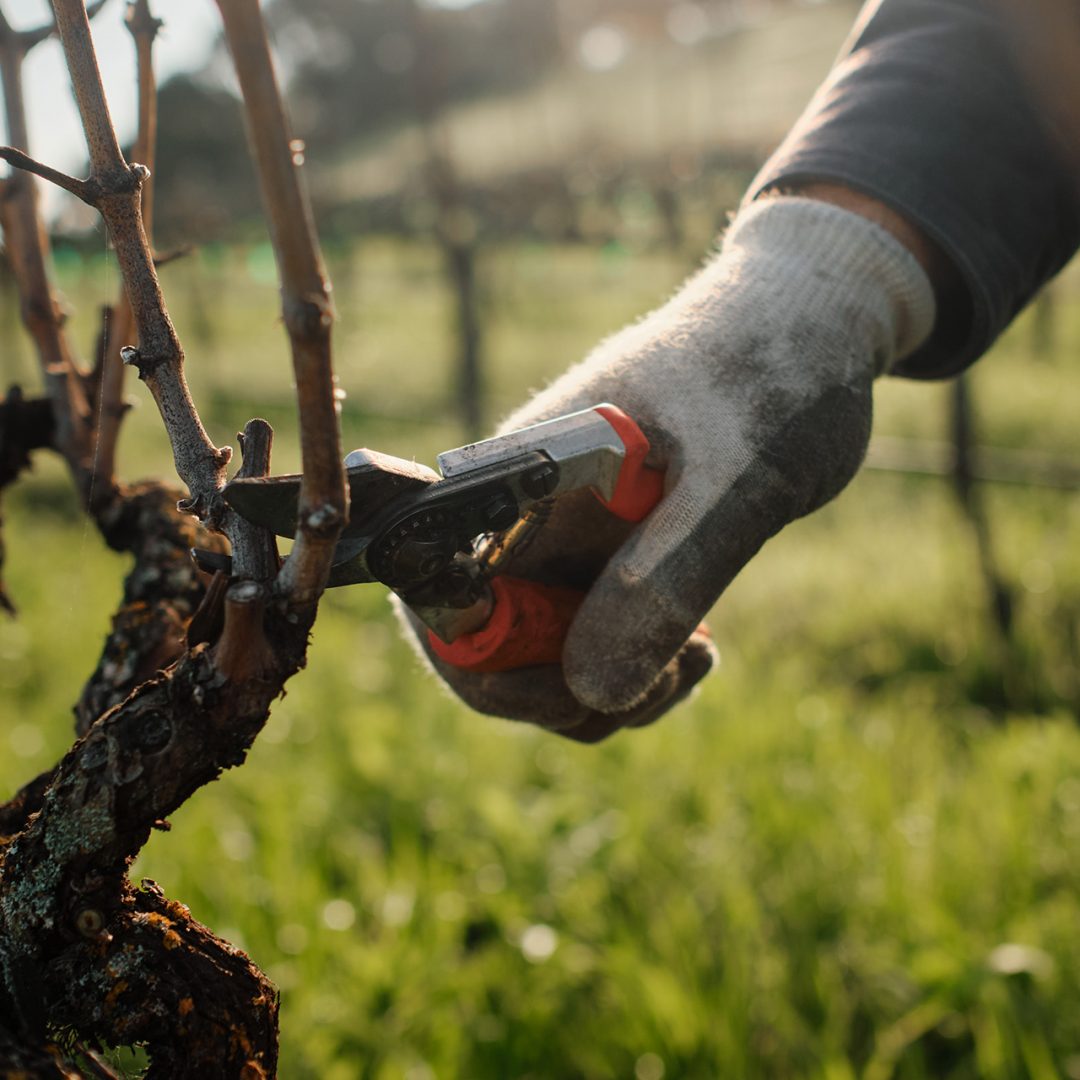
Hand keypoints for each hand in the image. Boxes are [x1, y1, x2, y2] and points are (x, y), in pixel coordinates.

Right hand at [397, 196, 935, 740]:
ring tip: (694, 659)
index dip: (486, 673)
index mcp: (519, 478)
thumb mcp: (737, 479)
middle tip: (661, 681)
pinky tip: (696, 651)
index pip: (439, 599)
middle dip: (565, 695)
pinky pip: (596, 640)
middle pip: (489, 648)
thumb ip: (666, 578)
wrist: (810, 321)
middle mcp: (525, 512)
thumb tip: (593, 693)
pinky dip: (639, 670)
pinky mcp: (608, 553)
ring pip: (548, 656)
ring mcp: (565, 536)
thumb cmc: (771, 372)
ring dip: (614, 689)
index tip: (579, 696)